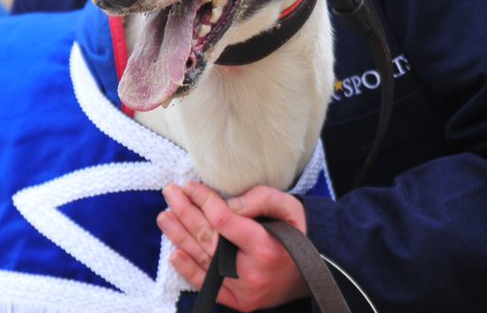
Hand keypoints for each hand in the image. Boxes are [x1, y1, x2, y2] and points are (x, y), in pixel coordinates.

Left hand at [158, 182, 309, 311]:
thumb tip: (228, 203)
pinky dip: (189, 270)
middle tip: (169, 193)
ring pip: (202, 260)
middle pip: (207, 239)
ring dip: (179, 237)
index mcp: (266, 247)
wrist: (322, 270)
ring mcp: (245, 292)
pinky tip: (174, 253)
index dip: (202, 200)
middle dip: (184, 213)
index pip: (222, 220)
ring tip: (165, 216)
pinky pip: (208, 287)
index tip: (189, 185)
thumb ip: (261, 198)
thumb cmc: (304, 234)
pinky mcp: (241, 303)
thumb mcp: (291, 208)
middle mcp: (252, 273)